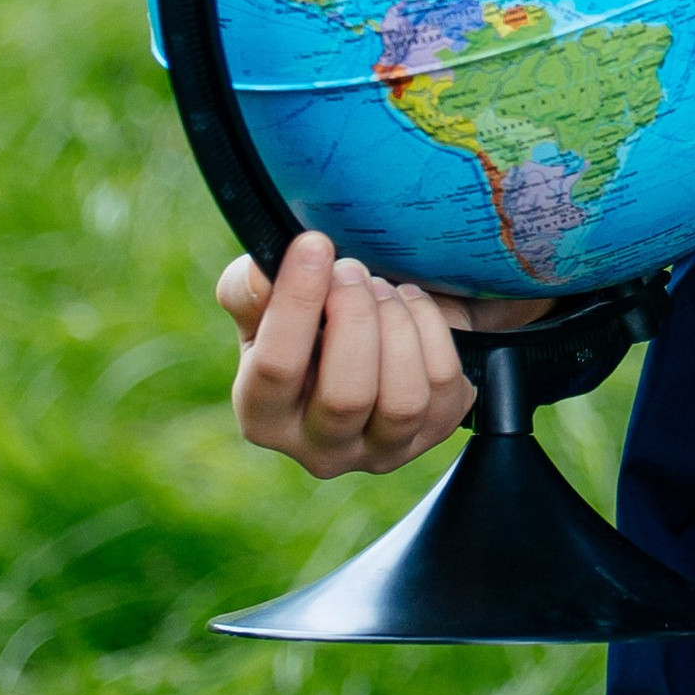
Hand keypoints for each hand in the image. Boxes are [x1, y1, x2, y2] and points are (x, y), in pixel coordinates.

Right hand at [217, 227, 548, 479]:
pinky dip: (433, 330)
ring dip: (397, 326)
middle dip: (357, 316)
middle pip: (346, 397)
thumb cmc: (312, 322)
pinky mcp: (433, 432)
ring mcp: (382, 450)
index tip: (314, 244)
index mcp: (264, 416)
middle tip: (354, 270)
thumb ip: (250, 290)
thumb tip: (258, 277)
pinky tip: (412, 305)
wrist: (376, 333)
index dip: (297, 301)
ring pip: (403, 402)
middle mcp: (321, 450)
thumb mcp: (269, 306)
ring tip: (384, 289)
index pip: (276, 369)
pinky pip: (444, 385)